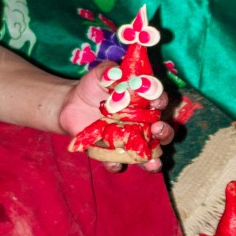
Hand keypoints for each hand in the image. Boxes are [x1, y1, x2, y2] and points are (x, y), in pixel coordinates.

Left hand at [58, 63, 172, 173]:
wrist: (71, 103)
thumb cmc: (92, 86)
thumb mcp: (100, 74)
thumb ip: (109, 71)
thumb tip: (116, 72)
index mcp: (143, 103)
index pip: (158, 102)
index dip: (160, 101)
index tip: (155, 102)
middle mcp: (142, 124)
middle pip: (162, 132)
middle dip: (164, 132)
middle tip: (157, 129)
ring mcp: (128, 140)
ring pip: (147, 154)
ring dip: (152, 161)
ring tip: (152, 163)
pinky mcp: (109, 152)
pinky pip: (116, 162)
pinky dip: (116, 165)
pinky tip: (114, 163)